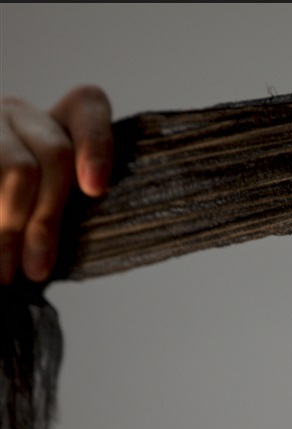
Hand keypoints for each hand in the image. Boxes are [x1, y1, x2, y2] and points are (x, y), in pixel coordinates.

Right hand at [0, 86, 112, 284]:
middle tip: (39, 270)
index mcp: (61, 121)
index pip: (89, 106)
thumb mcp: (57, 209)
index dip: (96, 144)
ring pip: (15, 169)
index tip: (95, 189)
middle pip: (54, 155)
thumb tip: (84, 225)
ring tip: (7, 273)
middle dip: (47, 220)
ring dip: (10, 229)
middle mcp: (22, 113)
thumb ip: (75, 205)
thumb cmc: (30, 218)